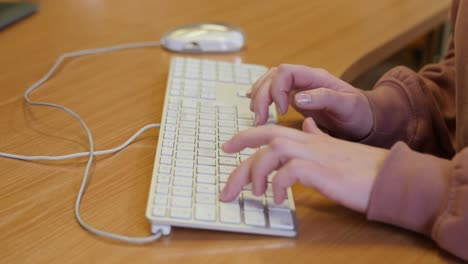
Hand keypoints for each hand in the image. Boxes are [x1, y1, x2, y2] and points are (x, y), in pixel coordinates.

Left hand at [219, 118, 387, 212]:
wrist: (390, 176)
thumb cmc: (363, 168)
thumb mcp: (336, 149)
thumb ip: (319, 136)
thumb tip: (307, 125)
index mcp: (309, 139)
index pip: (271, 131)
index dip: (246, 136)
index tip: (228, 147)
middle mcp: (309, 142)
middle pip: (265, 138)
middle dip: (239, 155)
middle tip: (225, 183)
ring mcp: (316, 155)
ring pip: (273, 150)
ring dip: (257, 171)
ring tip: (256, 193)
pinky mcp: (324, 171)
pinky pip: (291, 171)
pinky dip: (280, 184)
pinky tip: (281, 199)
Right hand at [248, 64, 372, 140]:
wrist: (365, 119)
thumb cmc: (359, 113)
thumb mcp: (347, 106)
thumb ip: (324, 98)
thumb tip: (297, 97)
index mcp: (315, 77)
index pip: (285, 72)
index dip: (276, 90)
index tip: (281, 112)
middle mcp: (304, 80)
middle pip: (272, 77)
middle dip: (262, 96)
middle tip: (260, 118)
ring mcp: (298, 88)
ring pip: (269, 83)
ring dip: (259, 98)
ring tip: (257, 116)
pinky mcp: (295, 98)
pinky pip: (273, 92)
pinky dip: (261, 98)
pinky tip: (255, 106)